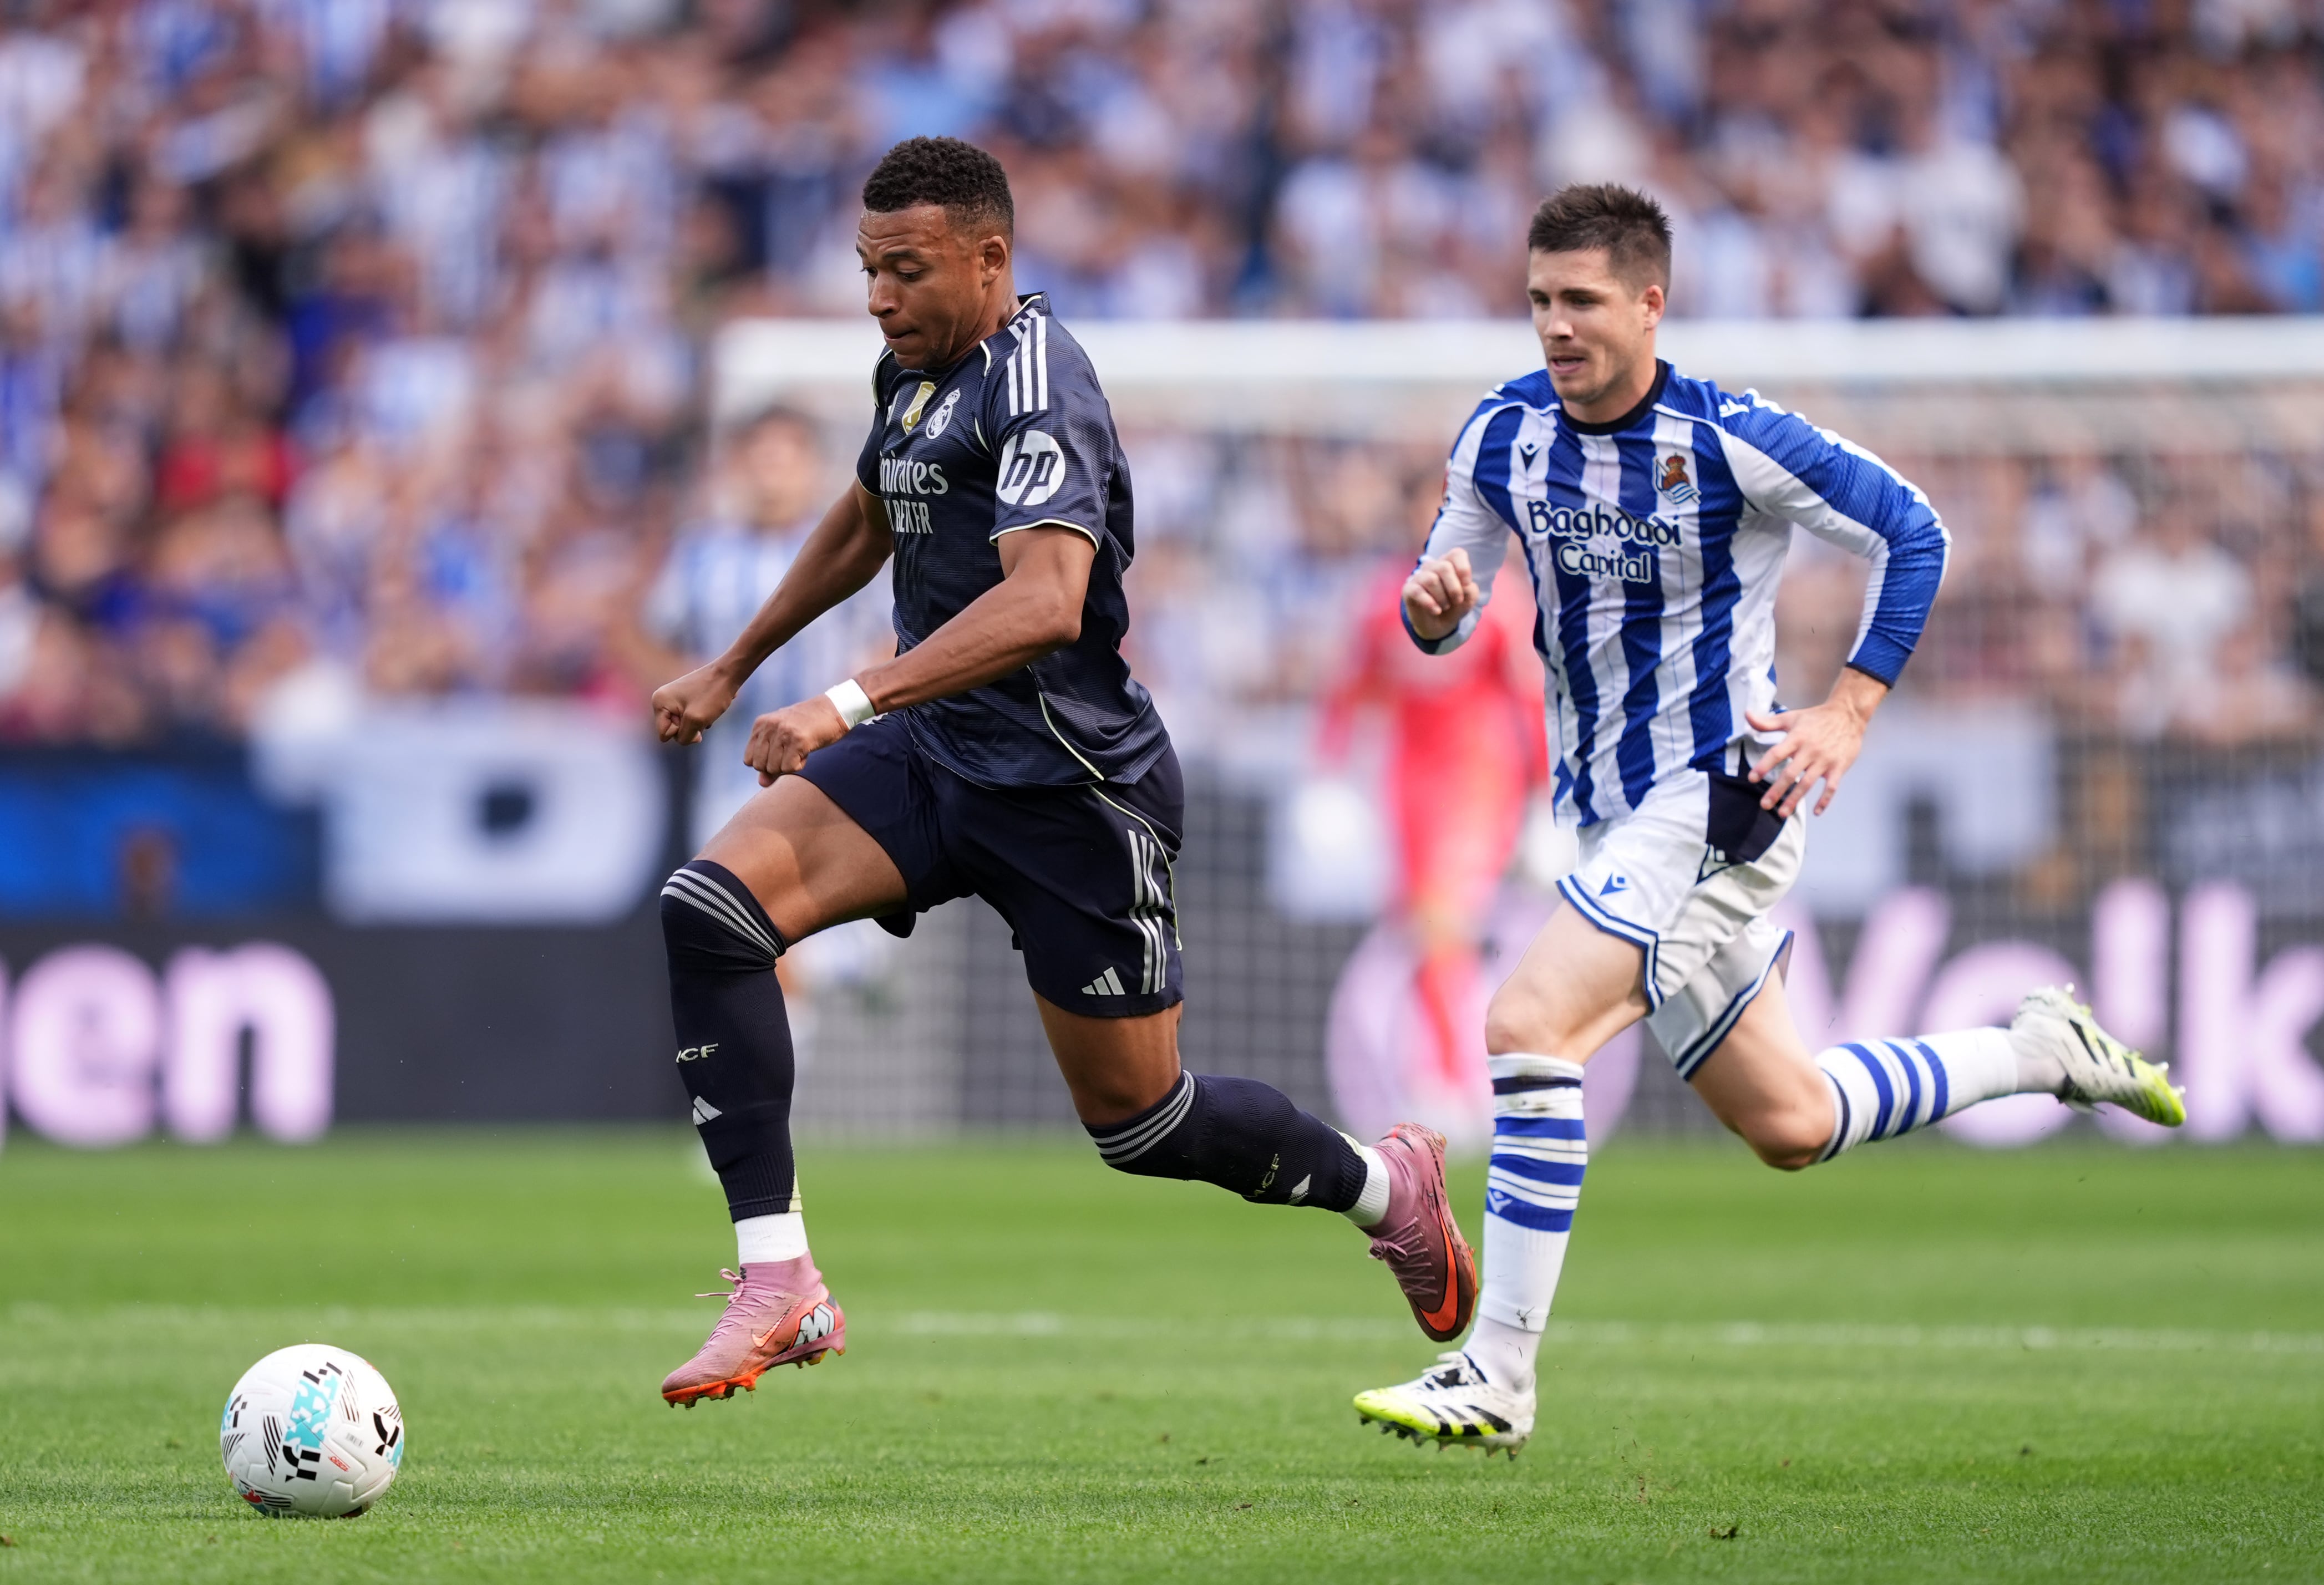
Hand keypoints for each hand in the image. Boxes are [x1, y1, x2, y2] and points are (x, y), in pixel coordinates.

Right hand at [652, 661, 743, 745]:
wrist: (728, 673)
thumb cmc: (712, 694)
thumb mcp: (696, 721)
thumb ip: (685, 737)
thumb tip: (685, 739)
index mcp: (659, 702)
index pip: (665, 734)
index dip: (681, 731)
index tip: (693, 717)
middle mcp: (662, 700)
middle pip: (673, 731)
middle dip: (690, 728)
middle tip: (703, 714)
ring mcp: (673, 699)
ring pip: (684, 726)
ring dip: (697, 723)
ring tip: (708, 709)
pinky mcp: (685, 699)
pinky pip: (690, 718)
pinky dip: (701, 717)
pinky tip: (710, 706)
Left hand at [744, 695, 849, 784]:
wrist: (834, 710)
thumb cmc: (807, 726)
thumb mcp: (783, 740)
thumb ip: (769, 761)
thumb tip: (762, 784)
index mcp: (761, 724)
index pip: (749, 759)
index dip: (764, 764)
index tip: (779, 754)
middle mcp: (769, 726)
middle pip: (759, 766)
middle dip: (775, 767)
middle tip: (790, 754)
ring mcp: (783, 732)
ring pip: (773, 768)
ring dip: (788, 766)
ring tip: (799, 751)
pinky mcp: (799, 740)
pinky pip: (789, 768)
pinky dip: (799, 766)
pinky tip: (806, 753)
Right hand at [1402, 548, 1478, 641]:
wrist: (1438, 626)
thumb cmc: (1454, 606)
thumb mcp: (1468, 600)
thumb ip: (1471, 590)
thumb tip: (1463, 586)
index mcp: (1448, 563)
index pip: (1456, 554)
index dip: (1463, 568)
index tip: (1467, 584)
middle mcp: (1432, 567)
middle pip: (1444, 567)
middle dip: (1454, 588)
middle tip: (1457, 601)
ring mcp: (1419, 577)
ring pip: (1431, 580)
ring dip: (1442, 598)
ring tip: (1445, 607)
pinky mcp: (1408, 589)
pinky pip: (1417, 591)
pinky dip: (1429, 603)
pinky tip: (1436, 611)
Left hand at [1744, 671, 1885, 817]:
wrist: (1848, 714)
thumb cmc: (1816, 717)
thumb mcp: (1791, 717)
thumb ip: (1767, 722)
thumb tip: (1746, 715)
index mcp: (1796, 737)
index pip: (1777, 753)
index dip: (1764, 766)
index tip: (1752, 779)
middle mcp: (1810, 750)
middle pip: (1790, 773)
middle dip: (1777, 790)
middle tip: (1764, 805)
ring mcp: (1825, 760)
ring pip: (1808, 783)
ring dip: (1795, 799)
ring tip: (1783, 813)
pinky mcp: (1839, 767)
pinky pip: (1831, 787)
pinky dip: (1825, 800)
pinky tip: (1816, 812)